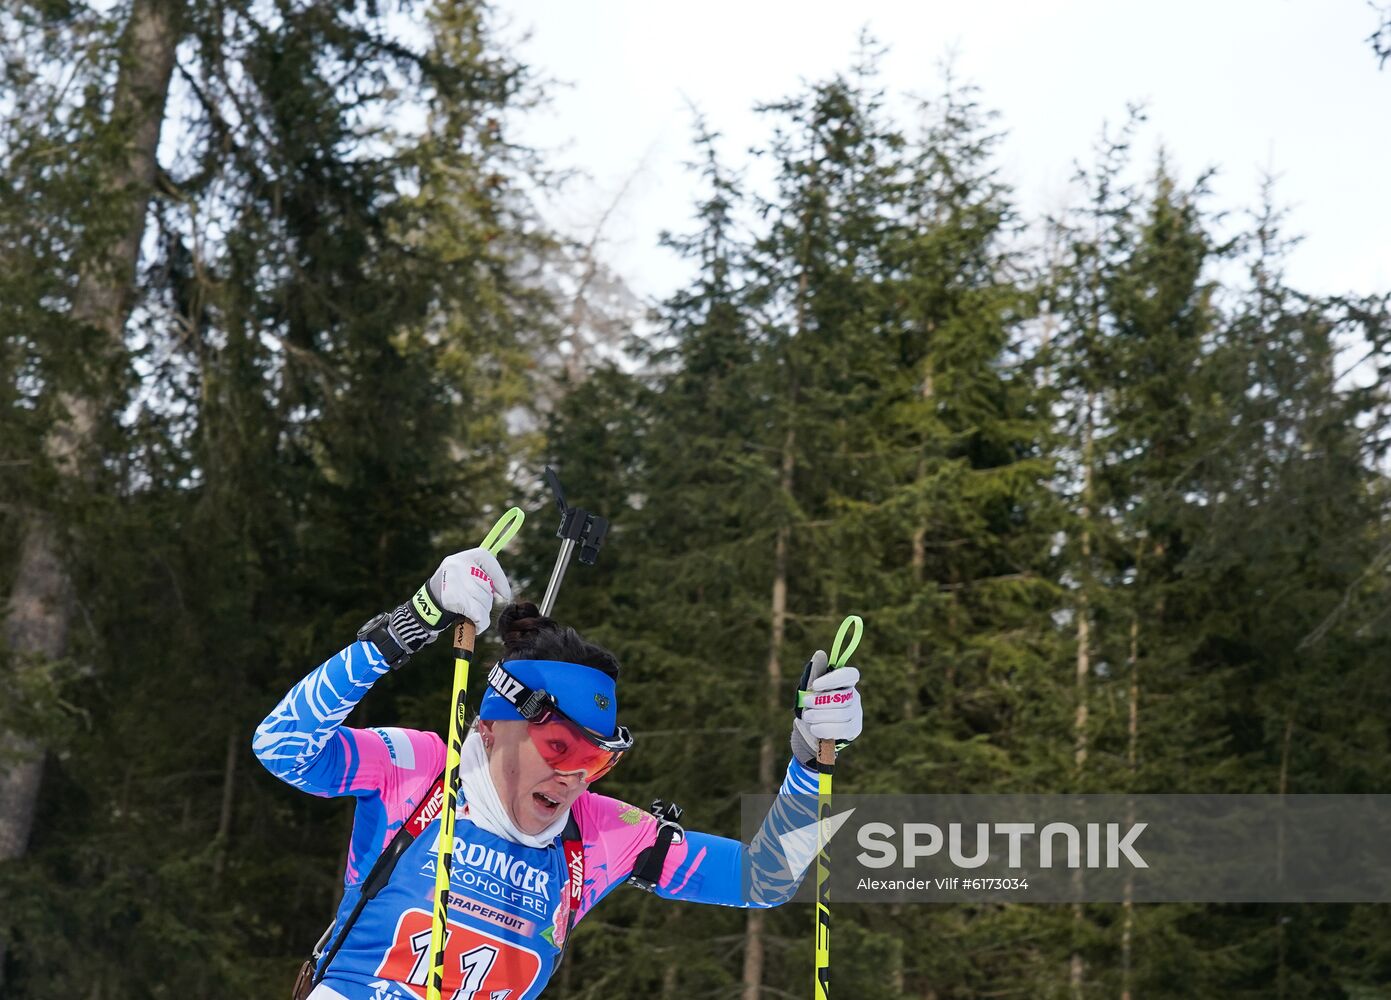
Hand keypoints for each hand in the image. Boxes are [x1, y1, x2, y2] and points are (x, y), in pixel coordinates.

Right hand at [386, 549, 512, 657]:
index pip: (489, 560)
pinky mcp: (454, 599)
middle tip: (476, 604)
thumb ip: (482, 574)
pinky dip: (481, 623)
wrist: (427, 606)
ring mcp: (455, 581)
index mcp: (463, 557)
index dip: (500, 578)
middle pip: (487, 587)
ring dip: (483, 612)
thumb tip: (504, 591)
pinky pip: (479, 614)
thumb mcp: (464, 574)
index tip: (504, 595)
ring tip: (471, 612)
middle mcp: (458, 565)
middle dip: (487, 600)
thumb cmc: (453, 590)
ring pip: (485, 601)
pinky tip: (477, 625)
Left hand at [790, 649, 862, 768]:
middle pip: (842, 697)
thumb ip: (816, 672)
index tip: (815, 685)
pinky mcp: (854, 729)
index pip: (850, 675)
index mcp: (846, 681)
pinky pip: (842, 729)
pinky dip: (826, 729)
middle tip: (806, 702)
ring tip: (807, 716)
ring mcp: (856, 713)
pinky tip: (814, 728)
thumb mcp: (812, 687)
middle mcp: (854, 696)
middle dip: (821, 701)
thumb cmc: (814, 702)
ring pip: (842, 714)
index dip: (833, 680)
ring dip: (821, 716)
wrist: (813, 727)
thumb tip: (820, 653)